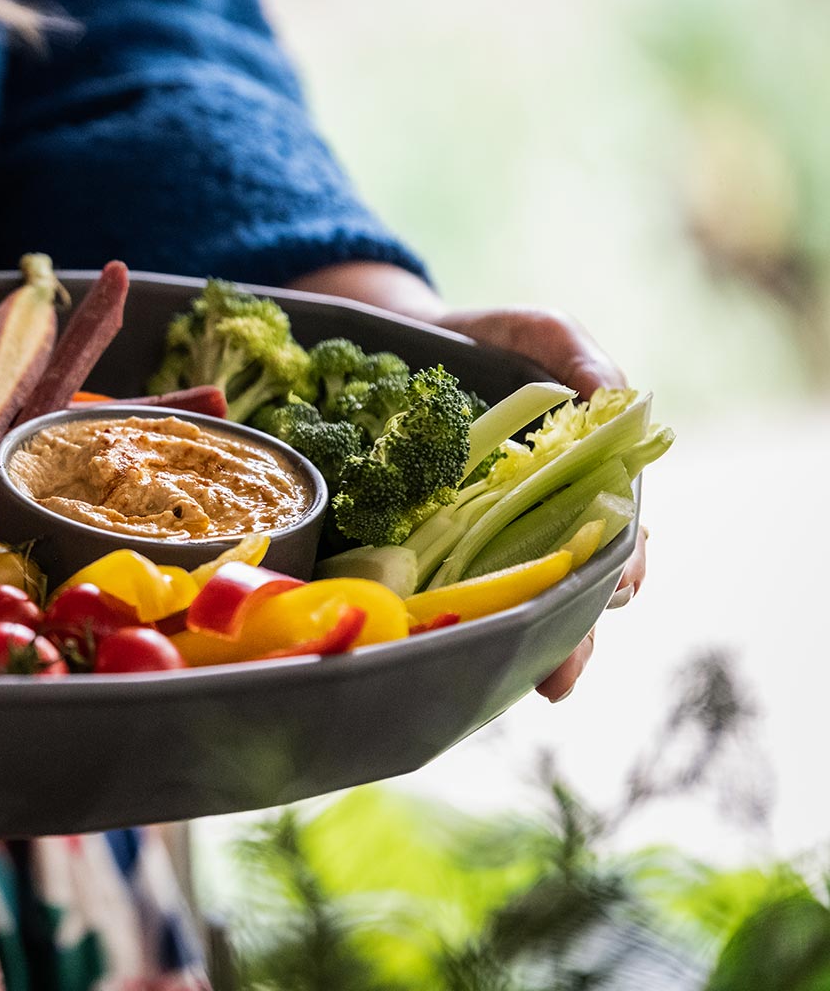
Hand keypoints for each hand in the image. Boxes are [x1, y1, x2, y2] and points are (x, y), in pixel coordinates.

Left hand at [287, 263, 649, 701]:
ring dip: (522, 645)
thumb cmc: (481, 341)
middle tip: (560, 674)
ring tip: (525, 682)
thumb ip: (576, 355)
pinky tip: (451, 653)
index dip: (625, 568)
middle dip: (574, 637)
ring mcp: (479, 538)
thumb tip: (611, 397)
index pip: (618, 541)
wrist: (390, 341)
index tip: (621, 587)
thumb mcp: (536, 333)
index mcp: (576, 485)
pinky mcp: (421, 544)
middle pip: (569, 591)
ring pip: (512, 604)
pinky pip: (445, 593)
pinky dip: (455, 624)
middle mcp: (534, 523)